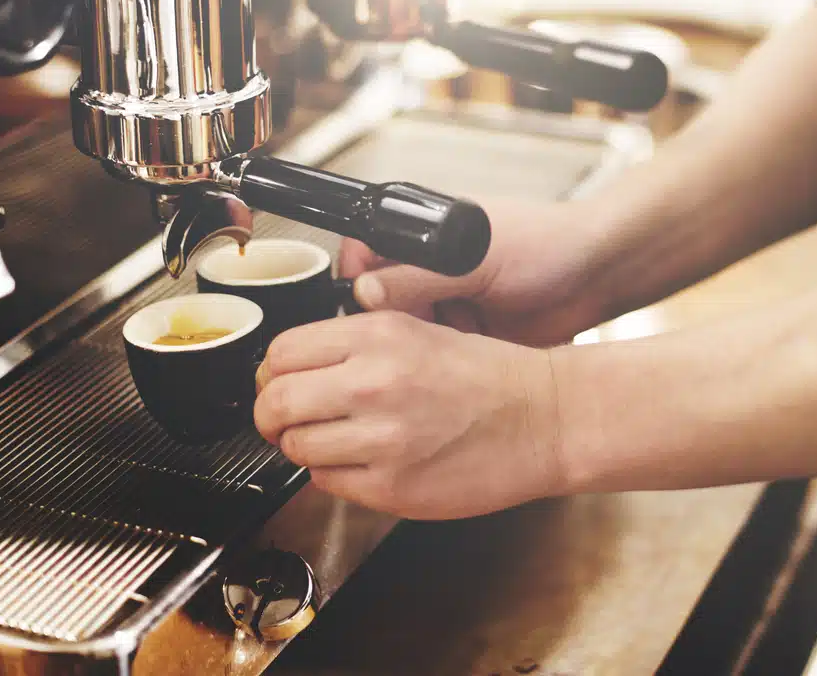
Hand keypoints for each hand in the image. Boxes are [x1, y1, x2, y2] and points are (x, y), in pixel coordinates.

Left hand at [253, 311, 566, 519]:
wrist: (545, 419)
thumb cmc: (489, 377)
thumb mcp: (418, 330)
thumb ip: (354, 344)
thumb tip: (292, 368)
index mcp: (378, 336)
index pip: (280, 353)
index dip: (272, 374)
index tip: (279, 383)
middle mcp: (374, 383)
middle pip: (276, 403)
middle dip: (272, 416)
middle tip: (285, 421)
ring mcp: (382, 439)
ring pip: (297, 448)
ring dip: (304, 448)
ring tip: (335, 442)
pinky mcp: (393, 486)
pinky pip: (328, 483)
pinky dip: (334, 476)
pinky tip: (364, 463)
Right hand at [341, 196, 608, 346]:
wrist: (597, 276)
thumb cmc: (546, 244)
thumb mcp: (475, 259)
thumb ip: (419, 277)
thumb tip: (365, 294)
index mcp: (425, 233)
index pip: (365, 253)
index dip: (357, 281)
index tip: (364, 308)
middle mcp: (431, 268)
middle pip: (380, 302)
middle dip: (393, 323)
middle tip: (414, 333)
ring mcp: (449, 303)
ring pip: (407, 334)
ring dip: (422, 344)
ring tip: (451, 341)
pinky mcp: (467, 337)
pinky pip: (437, 355)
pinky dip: (445, 361)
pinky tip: (467, 356)